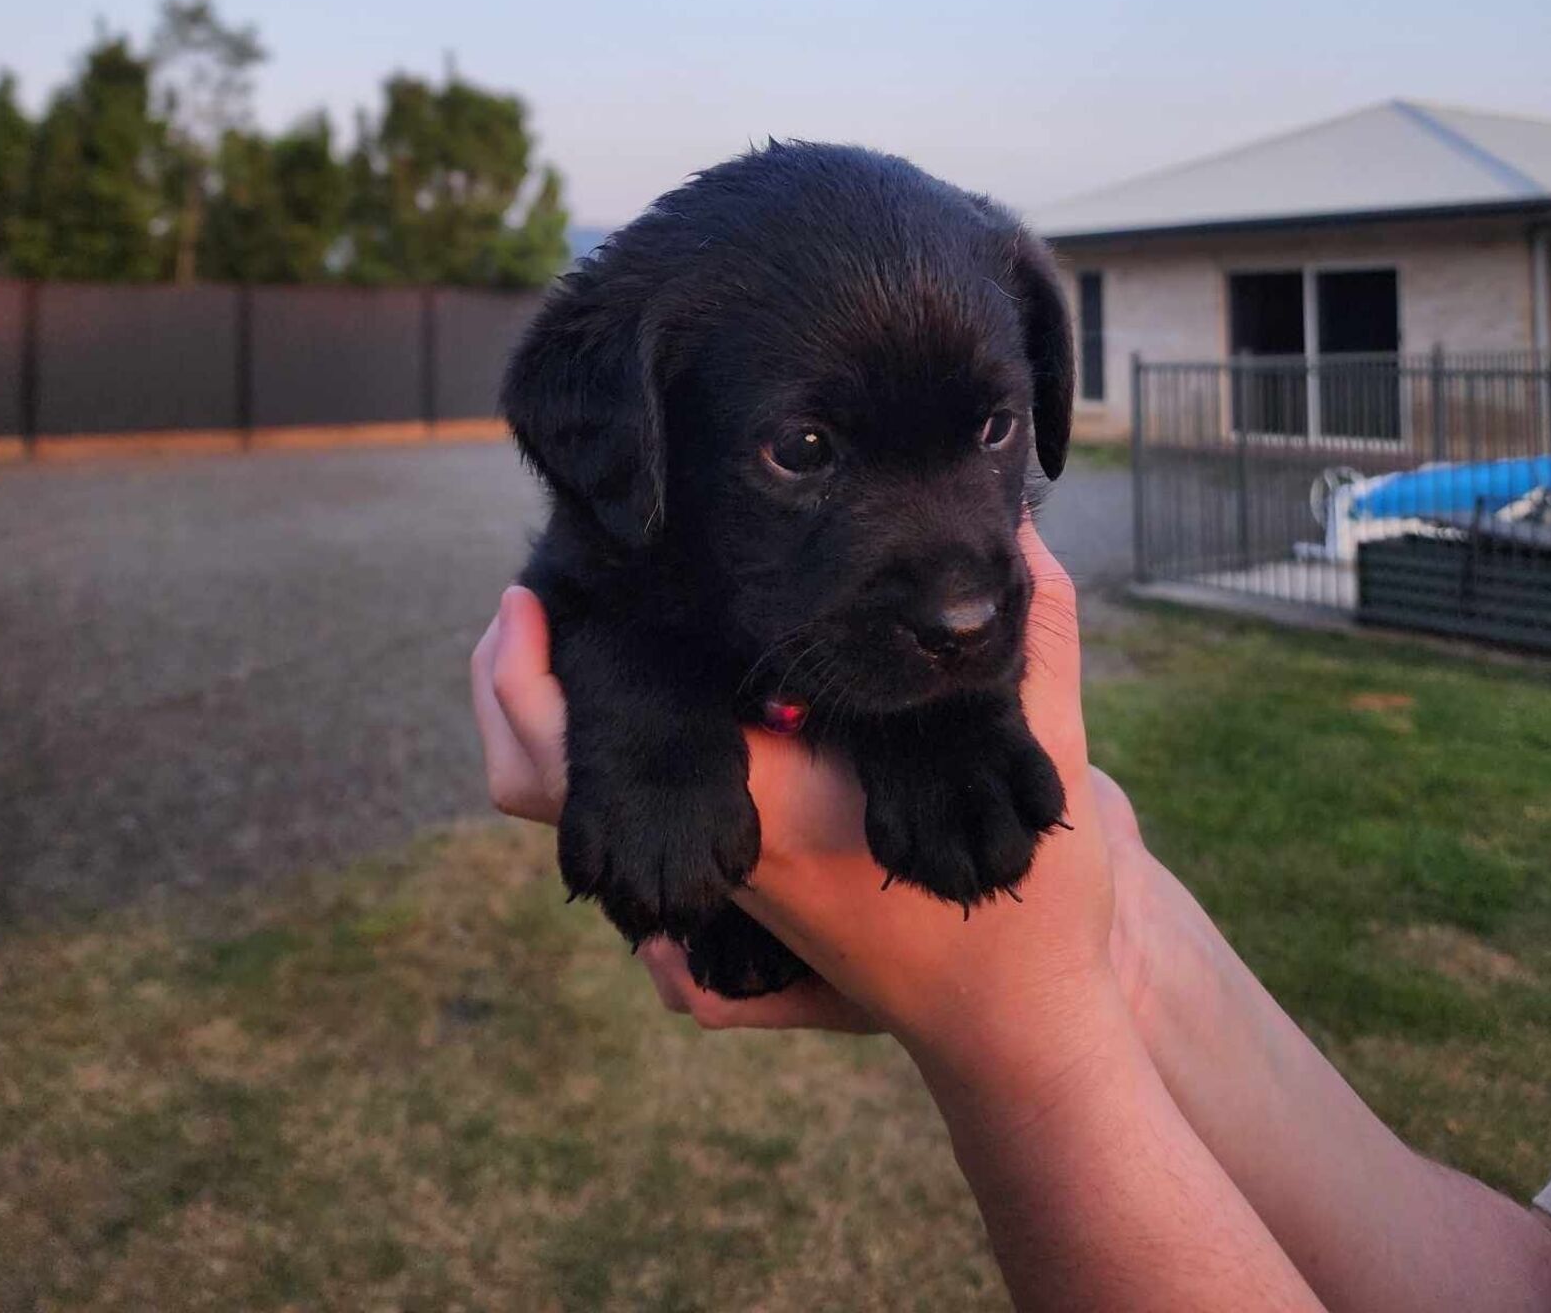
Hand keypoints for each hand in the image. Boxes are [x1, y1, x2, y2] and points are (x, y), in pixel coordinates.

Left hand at [472, 521, 1121, 1075]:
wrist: (1015, 1018)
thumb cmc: (1024, 904)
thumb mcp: (1035, 751)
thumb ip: (1039, 638)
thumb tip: (1025, 532)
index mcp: (758, 805)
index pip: (590, 749)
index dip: (532, 675)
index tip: (532, 593)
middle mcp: (712, 846)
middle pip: (540, 779)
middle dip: (511, 689)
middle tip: (528, 598)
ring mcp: (713, 873)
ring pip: (573, 805)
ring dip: (549, 721)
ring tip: (567, 631)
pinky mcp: (732, 882)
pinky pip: (622, 819)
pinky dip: (599, 757)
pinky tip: (647, 693)